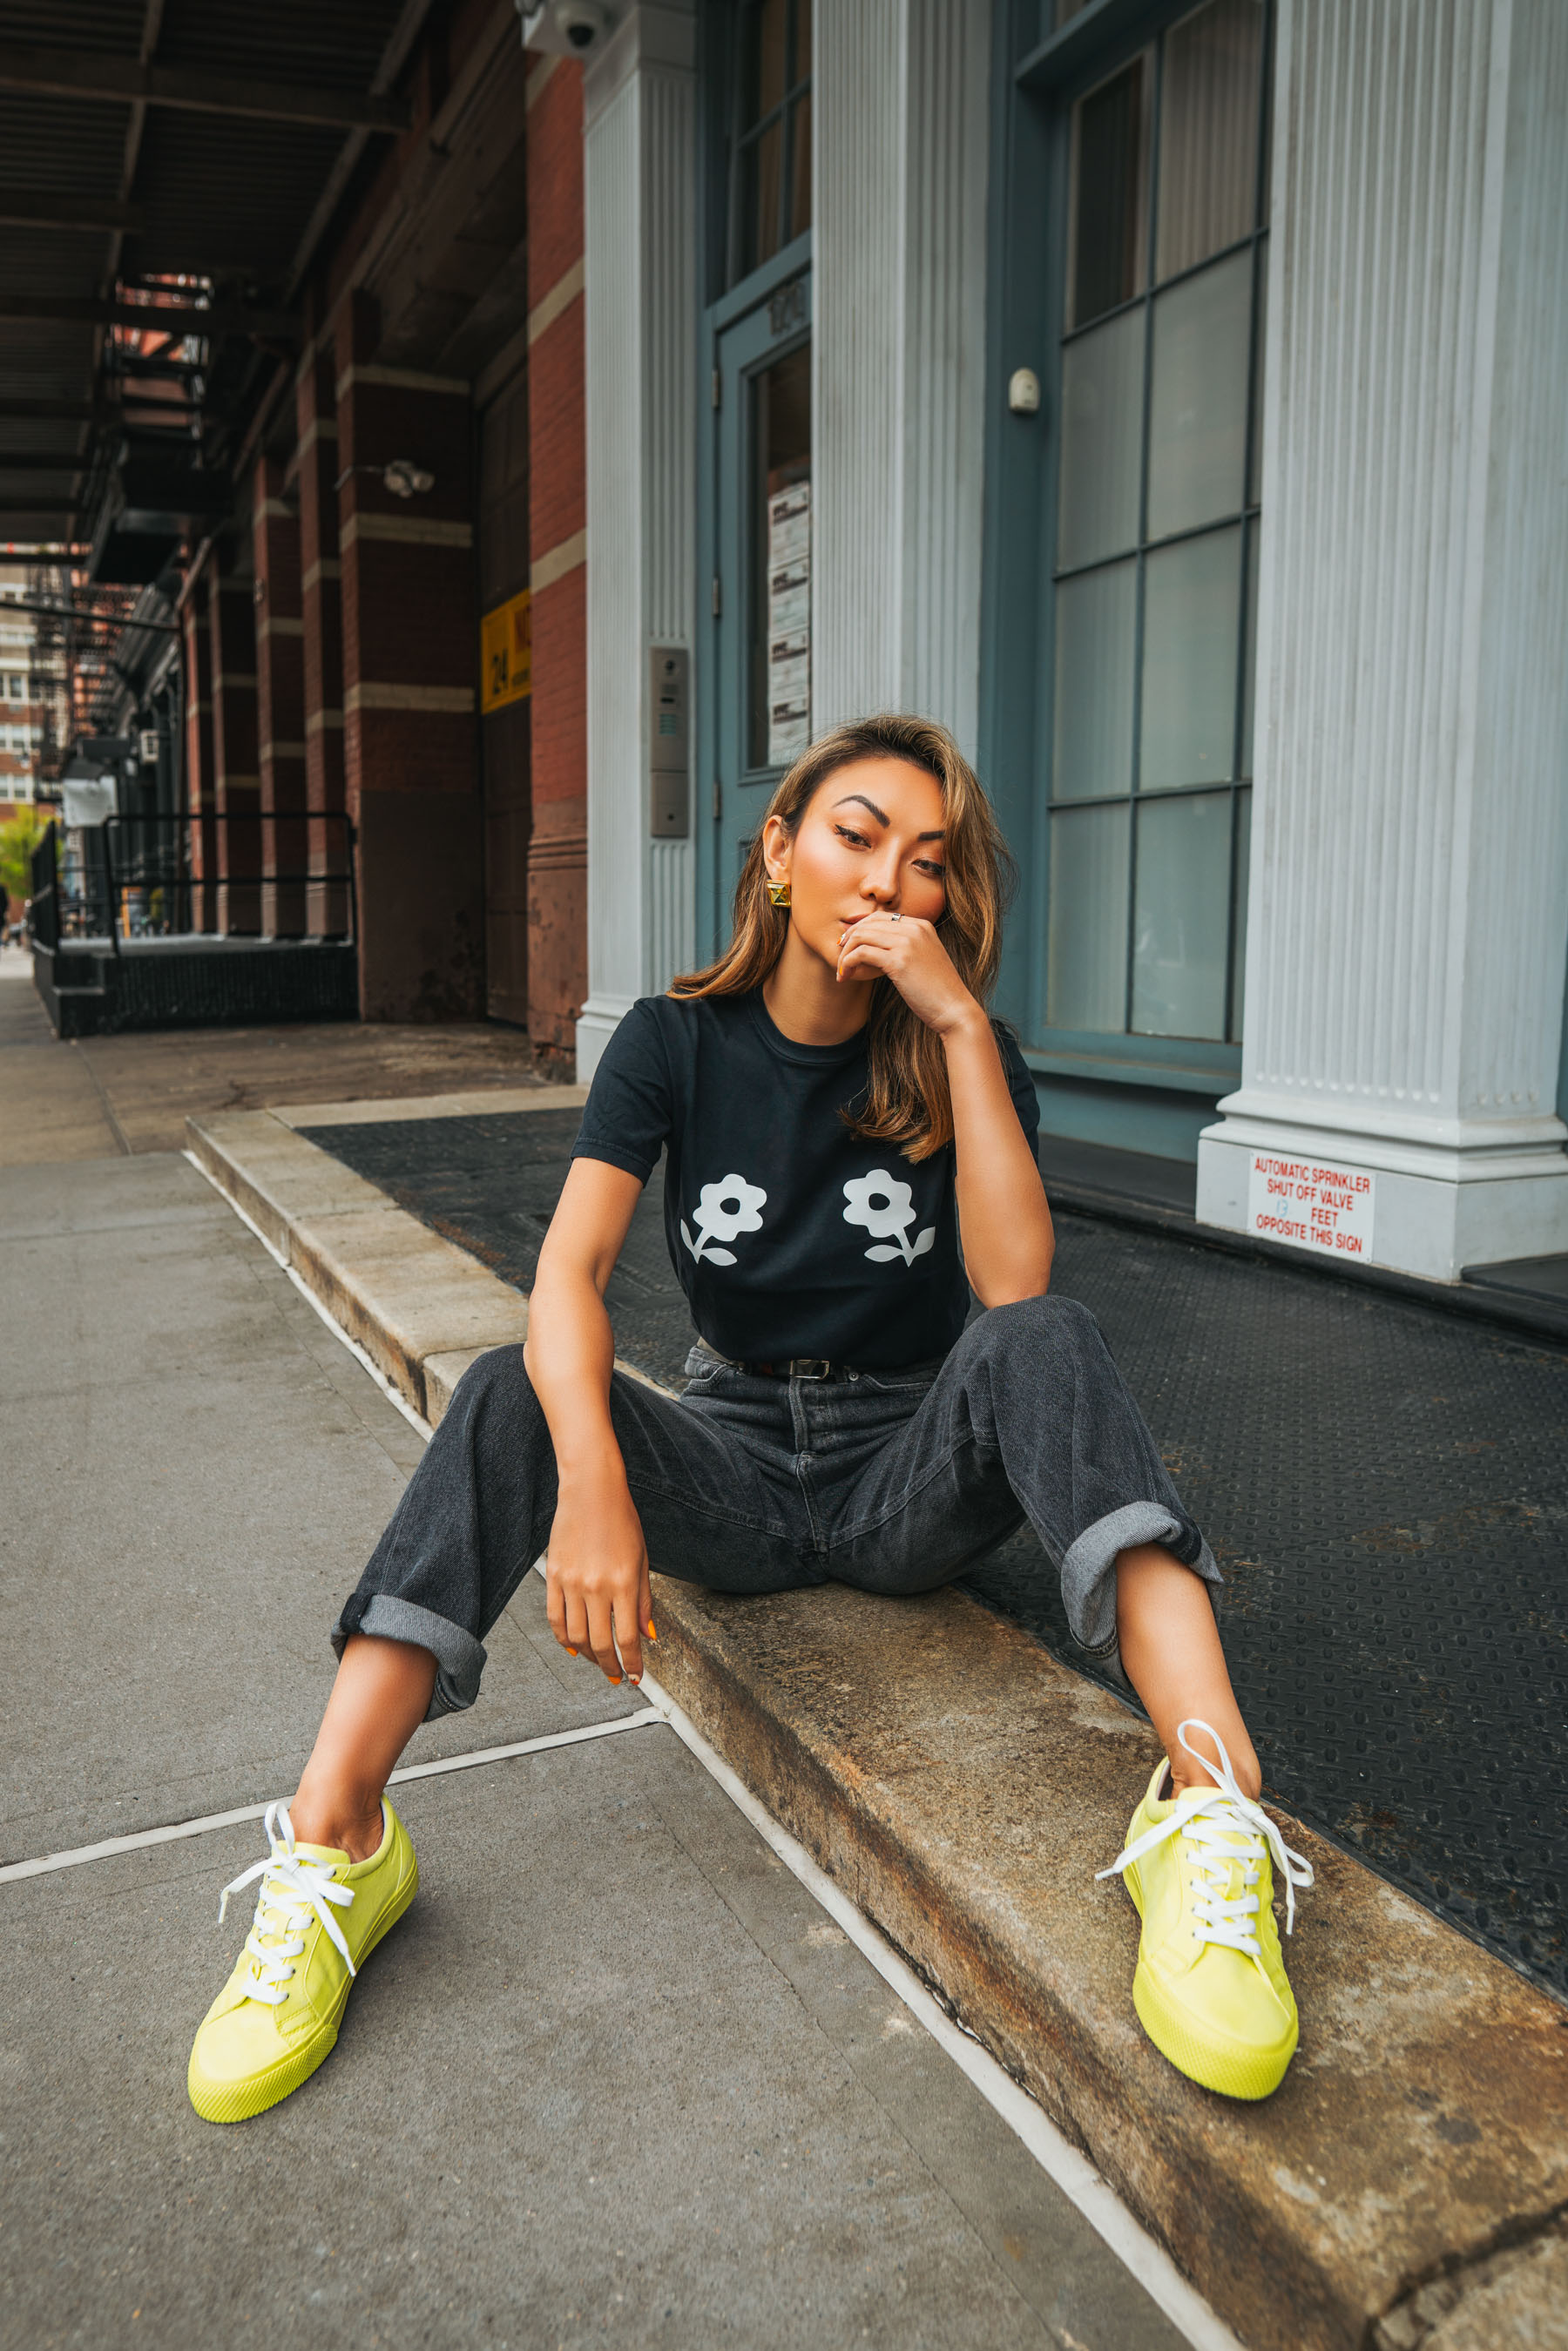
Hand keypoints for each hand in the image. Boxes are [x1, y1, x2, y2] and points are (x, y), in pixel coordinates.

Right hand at [544, 1469, 654, 1684]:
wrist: (591, 1491)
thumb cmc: (622, 1521)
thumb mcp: (643, 1560)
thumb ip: (645, 1601)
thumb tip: (649, 1636)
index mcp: (625, 1583)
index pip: (628, 1638)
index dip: (632, 1663)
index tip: (635, 1677)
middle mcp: (597, 1587)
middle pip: (600, 1643)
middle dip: (610, 1666)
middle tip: (616, 1676)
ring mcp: (572, 1583)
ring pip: (575, 1637)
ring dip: (587, 1656)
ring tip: (597, 1660)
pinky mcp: (553, 1577)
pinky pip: (555, 1618)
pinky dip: (563, 1639)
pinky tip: (573, 1647)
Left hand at [836, 912, 978, 1036]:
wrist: (955, 1009)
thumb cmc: (937, 991)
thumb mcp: (923, 960)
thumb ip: (904, 948)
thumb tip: (875, 949)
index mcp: (922, 925)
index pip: (880, 917)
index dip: (860, 929)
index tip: (848, 946)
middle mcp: (915, 928)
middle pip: (868, 924)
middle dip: (848, 940)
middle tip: (839, 958)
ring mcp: (907, 942)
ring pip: (861, 936)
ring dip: (845, 954)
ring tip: (841, 972)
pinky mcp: (899, 960)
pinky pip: (861, 953)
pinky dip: (847, 963)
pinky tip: (845, 977)